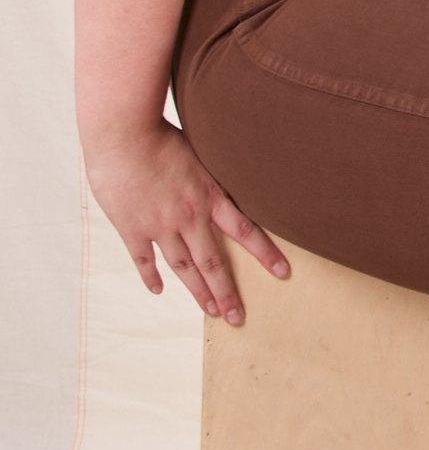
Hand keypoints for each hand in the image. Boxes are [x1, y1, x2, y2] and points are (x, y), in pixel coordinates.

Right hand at [83, 120, 288, 324]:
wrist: (123, 133)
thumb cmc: (163, 132)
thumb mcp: (204, 146)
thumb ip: (218, 164)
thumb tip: (244, 160)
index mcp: (209, 195)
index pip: (247, 231)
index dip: (266, 254)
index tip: (284, 273)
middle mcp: (189, 216)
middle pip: (213, 263)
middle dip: (227, 293)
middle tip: (238, 317)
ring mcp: (160, 225)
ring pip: (183, 267)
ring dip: (197, 292)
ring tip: (210, 311)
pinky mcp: (132, 227)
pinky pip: (144, 259)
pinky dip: (151, 276)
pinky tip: (158, 290)